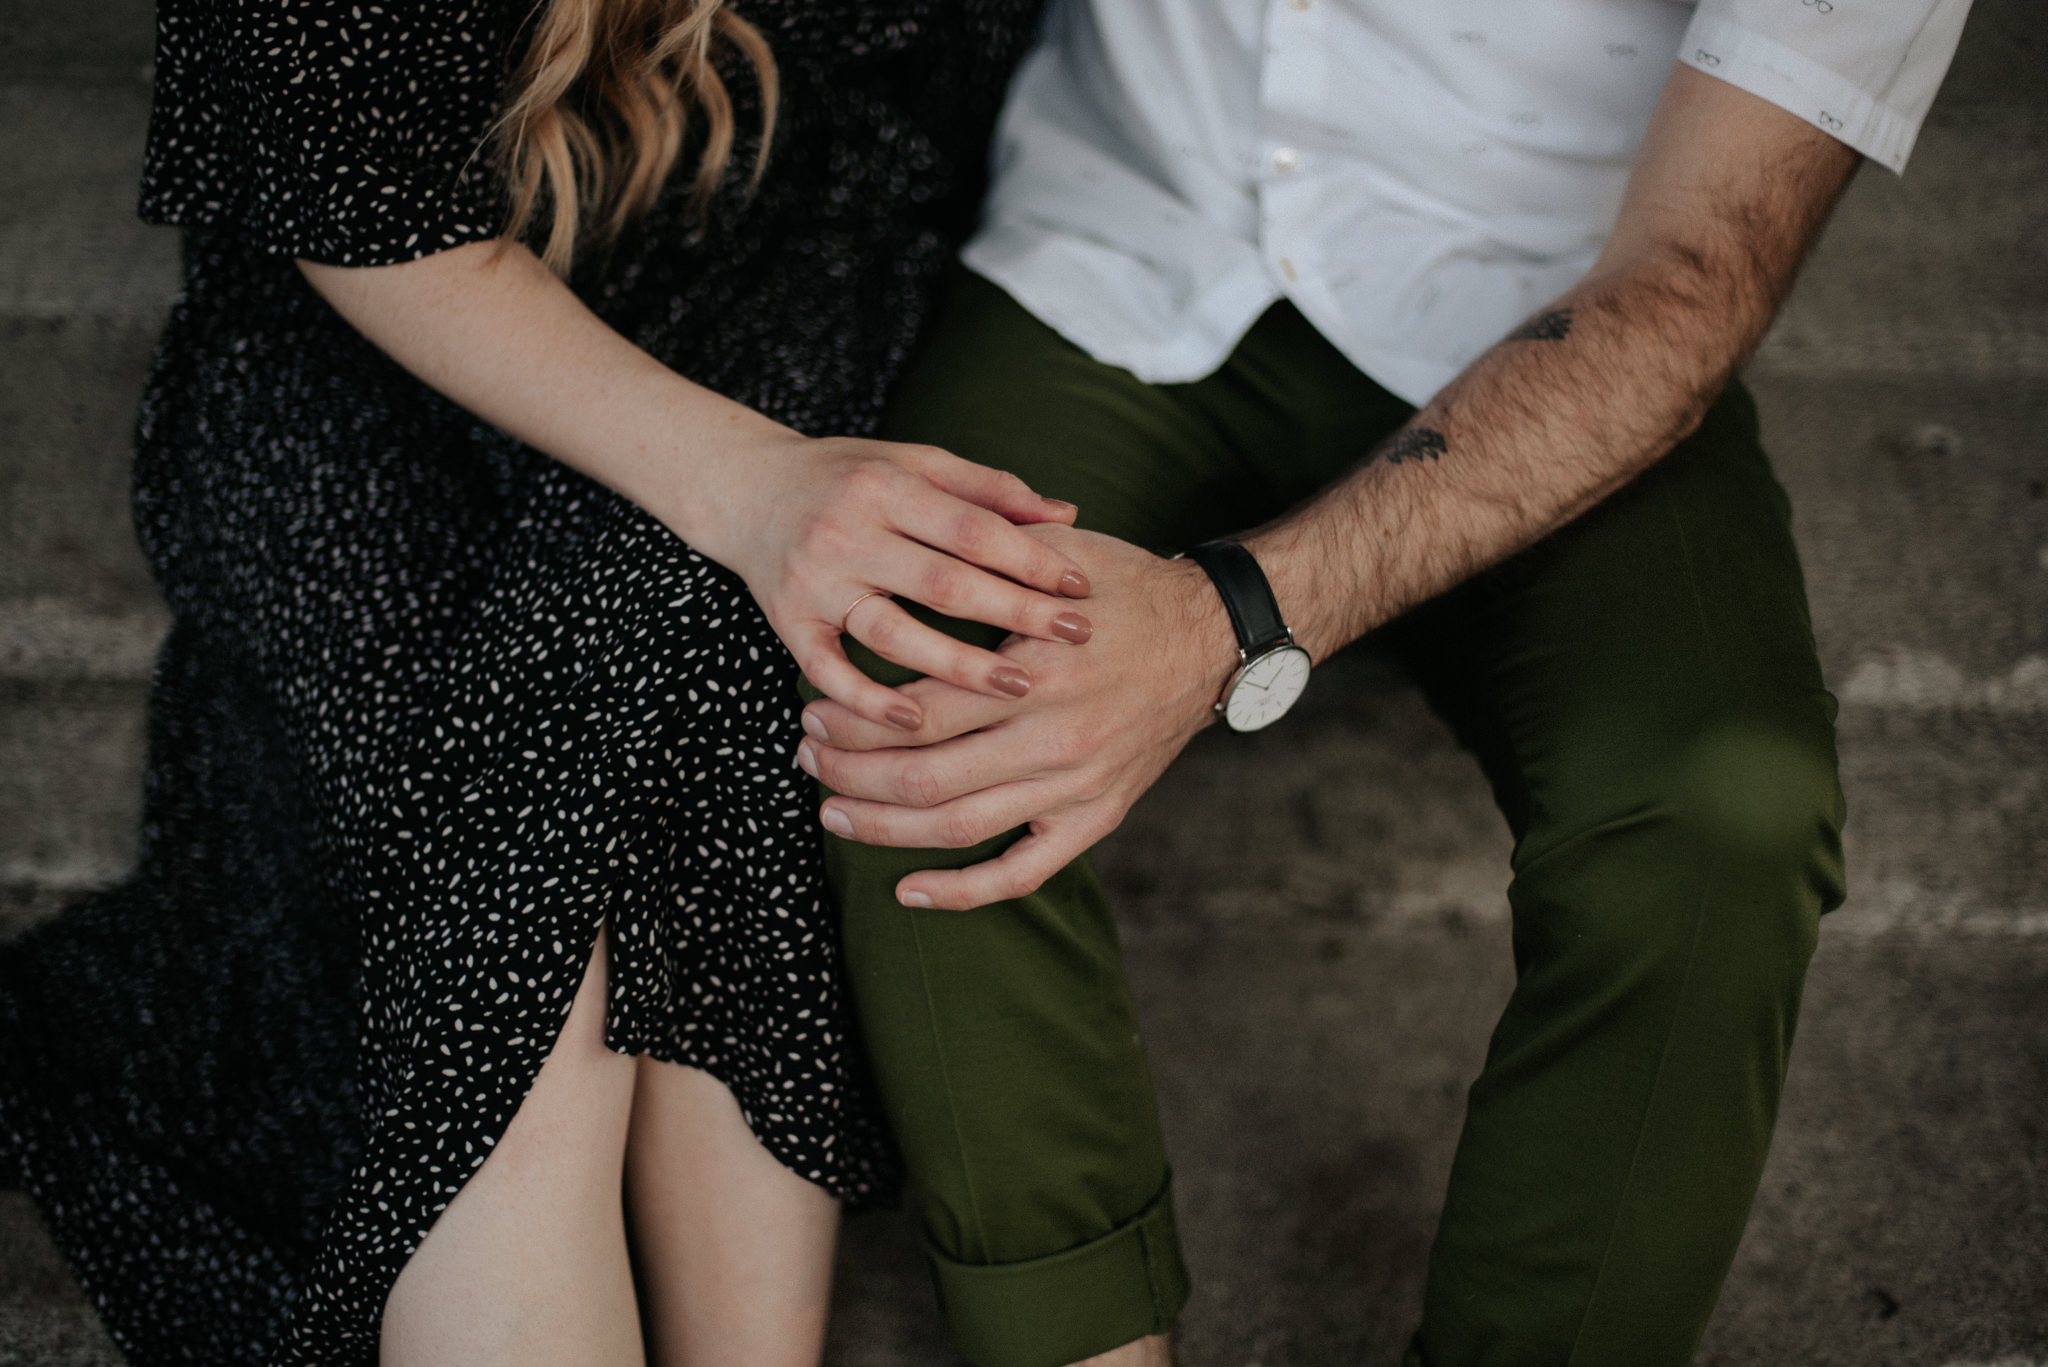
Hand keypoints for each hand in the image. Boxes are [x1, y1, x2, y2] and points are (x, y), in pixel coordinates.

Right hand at [705, 435, 1099, 730]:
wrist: (745, 488)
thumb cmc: (848, 476)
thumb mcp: (914, 462)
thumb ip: (988, 489)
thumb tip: (1067, 513)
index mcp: (886, 487)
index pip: (972, 529)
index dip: (1031, 558)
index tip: (1081, 588)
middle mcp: (847, 532)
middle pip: (943, 582)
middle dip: (1015, 612)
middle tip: (1074, 639)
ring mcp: (814, 581)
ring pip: (893, 633)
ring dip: (957, 665)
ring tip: (1017, 687)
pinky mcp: (787, 621)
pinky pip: (828, 670)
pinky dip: (868, 700)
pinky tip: (914, 721)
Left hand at [793, 526, 1237, 909]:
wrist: (1213, 636)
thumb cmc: (1124, 588)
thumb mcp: (1055, 561)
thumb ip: (982, 568)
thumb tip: (895, 574)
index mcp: (1036, 670)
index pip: (915, 710)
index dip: (851, 720)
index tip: (811, 712)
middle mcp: (1054, 737)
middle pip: (921, 775)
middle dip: (848, 774)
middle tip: (806, 760)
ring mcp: (1076, 786)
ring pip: (957, 827)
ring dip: (882, 827)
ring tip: (832, 814)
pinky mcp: (1096, 817)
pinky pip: (1021, 873)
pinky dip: (961, 891)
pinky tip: (908, 889)